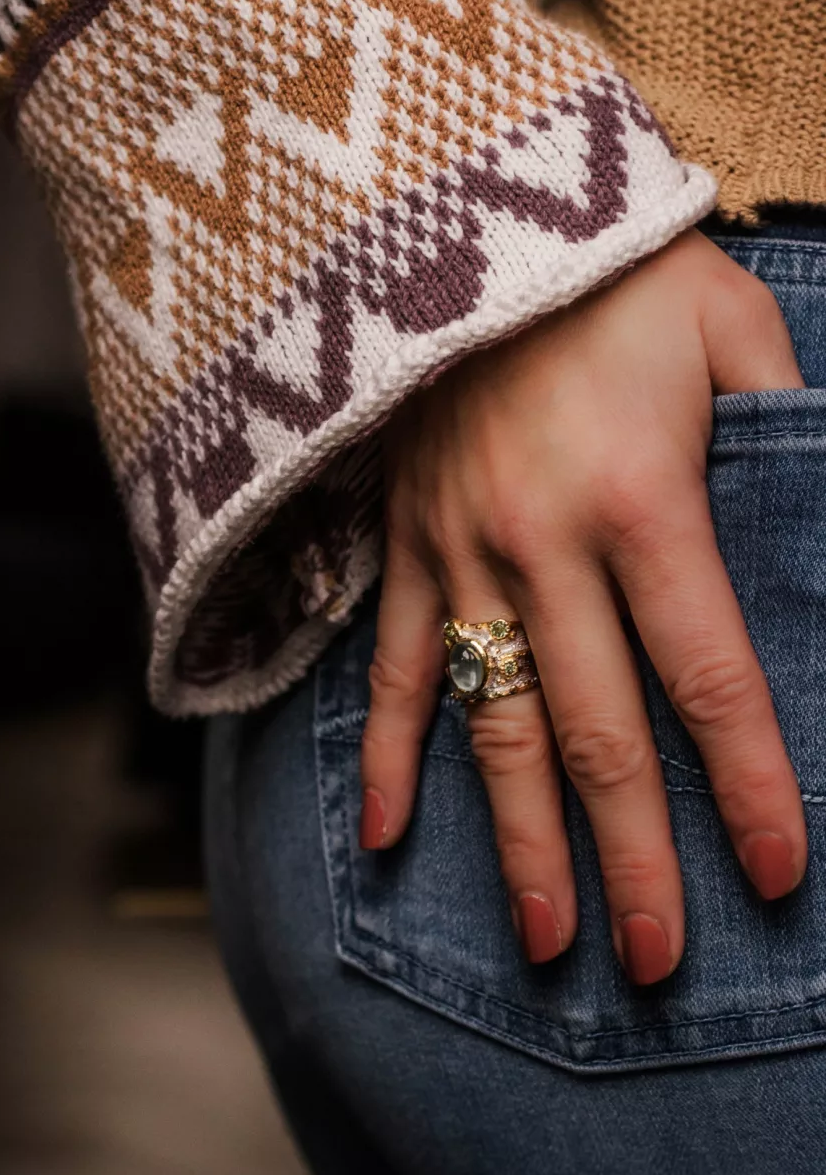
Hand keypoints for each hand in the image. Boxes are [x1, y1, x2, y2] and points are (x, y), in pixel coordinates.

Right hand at [359, 228, 806, 984]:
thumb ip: (789, 423)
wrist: (456, 211)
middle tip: (657, 962)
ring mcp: (460, 558)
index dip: (746, 784)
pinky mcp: (403, 549)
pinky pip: (388, 668)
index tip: (774, 876)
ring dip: (520, 842)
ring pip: (493, 726)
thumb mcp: (729, 323)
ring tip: (549, 942)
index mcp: (643, 501)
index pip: (707, 676)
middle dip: (633, 857)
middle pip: (597, 733)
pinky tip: (390, 842)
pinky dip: (389, 757)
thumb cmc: (611, 269)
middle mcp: (544, 549)